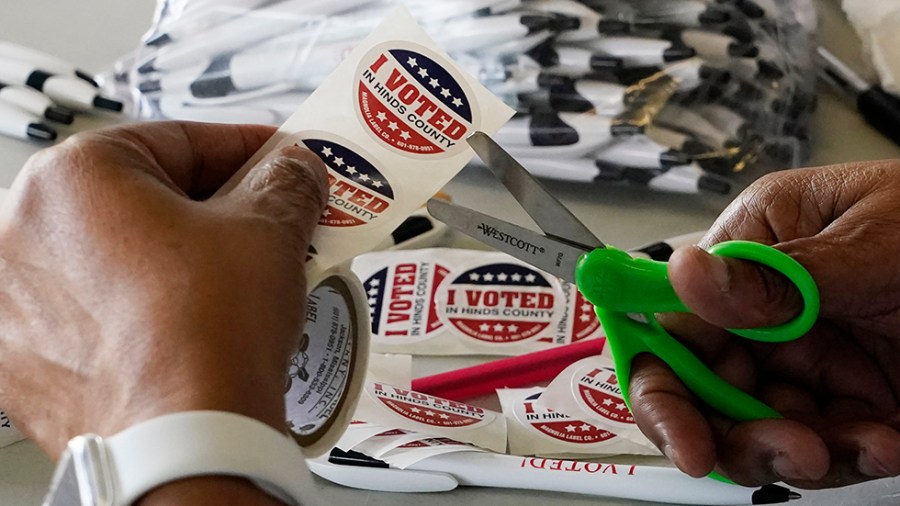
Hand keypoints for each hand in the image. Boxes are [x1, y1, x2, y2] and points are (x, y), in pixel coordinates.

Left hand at [0, 122, 326, 501]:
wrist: (183, 443)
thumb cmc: (205, 338)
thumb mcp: (269, 231)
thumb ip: (286, 181)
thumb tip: (294, 170)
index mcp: (72, 177)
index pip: (181, 141)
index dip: (249, 150)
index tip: (279, 165)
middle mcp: (23, 230)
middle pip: (144, 197)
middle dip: (214, 209)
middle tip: (266, 223)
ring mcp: (15, 299)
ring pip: (117, 254)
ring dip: (176, 257)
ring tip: (236, 276)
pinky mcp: (23, 358)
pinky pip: (96, 309)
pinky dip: (142, 307)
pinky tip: (192, 320)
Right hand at [629, 161, 899, 488]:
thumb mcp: (875, 242)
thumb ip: (778, 274)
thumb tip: (685, 275)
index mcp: (760, 245)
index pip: (675, 315)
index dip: (657, 373)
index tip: (675, 423)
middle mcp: (774, 308)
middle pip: (703, 385)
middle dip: (723, 428)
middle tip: (757, 452)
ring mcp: (814, 359)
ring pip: (757, 428)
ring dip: (790, 450)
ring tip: (838, 446)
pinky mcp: (856, 404)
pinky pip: (825, 448)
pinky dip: (850, 457)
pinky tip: (883, 440)